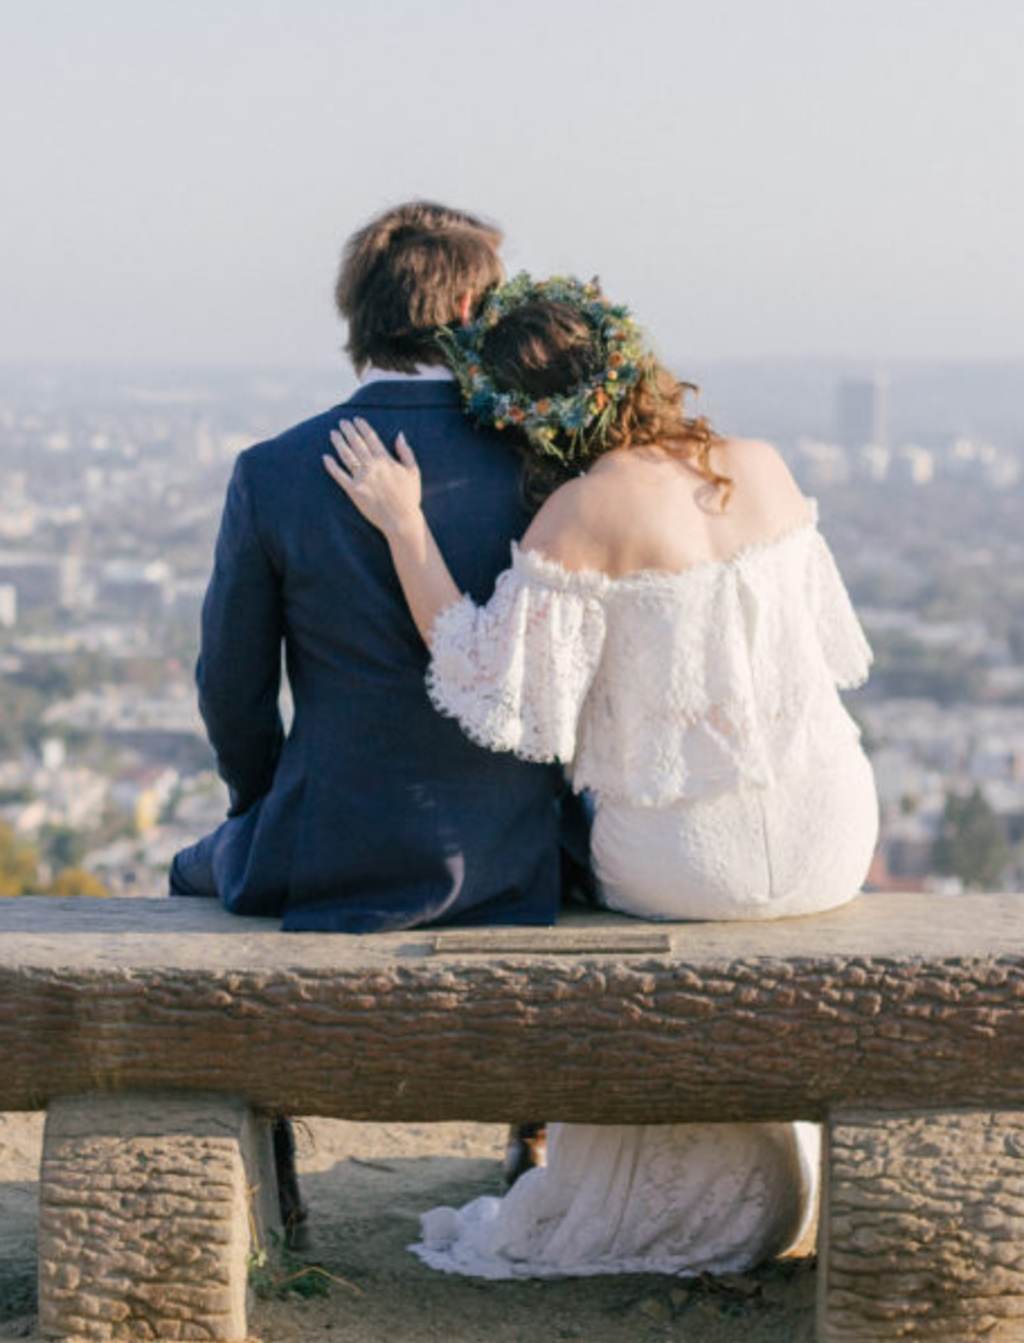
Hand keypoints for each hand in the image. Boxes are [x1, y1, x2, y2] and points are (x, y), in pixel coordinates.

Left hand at [323, 418, 421, 536]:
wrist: (402, 520)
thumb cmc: (410, 497)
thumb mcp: (413, 472)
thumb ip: (406, 452)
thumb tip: (400, 434)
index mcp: (386, 460)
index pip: (371, 438)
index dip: (363, 427)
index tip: (356, 419)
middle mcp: (372, 466)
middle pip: (357, 443)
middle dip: (348, 431)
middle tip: (341, 422)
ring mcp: (362, 478)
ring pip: (346, 456)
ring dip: (338, 443)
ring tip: (333, 433)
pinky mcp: (354, 491)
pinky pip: (339, 476)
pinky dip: (331, 466)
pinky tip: (325, 457)